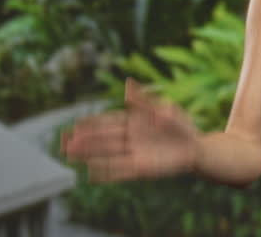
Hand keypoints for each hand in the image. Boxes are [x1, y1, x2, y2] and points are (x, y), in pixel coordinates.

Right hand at [61, 79, 199, 181]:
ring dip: (89, 154)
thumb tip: (127, 85)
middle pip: (103, 139)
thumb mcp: (165, 109)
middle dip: (85, 140)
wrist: (196, 149)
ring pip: (107, 153)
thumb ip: (145, 101)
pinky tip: (90, 174)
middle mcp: (131, 138)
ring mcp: (134, 153)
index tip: (76, 125)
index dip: (93, 123)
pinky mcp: (141, 168)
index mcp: (135, 122)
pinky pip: (120, 171)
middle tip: (64, 141)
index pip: (109, 122)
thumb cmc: (181, 126)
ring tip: (69, 154)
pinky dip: (106, 173)